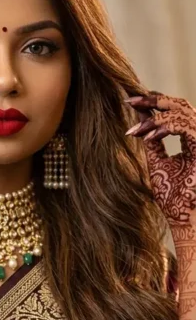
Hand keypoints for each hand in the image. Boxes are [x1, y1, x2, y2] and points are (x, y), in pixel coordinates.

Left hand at [125, 92, 195, 228]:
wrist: (184, 220)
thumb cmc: (173, 197)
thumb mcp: (159, 162)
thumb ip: (152, 140)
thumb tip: (140, 117)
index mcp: (193, 139)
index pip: (176, 111)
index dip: (155, 102)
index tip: (130, 101)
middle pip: (181, 104)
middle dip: (154, 100)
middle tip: (130, 100)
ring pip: (183, 112)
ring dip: (156, 117)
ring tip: (137, 129)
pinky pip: (186, 126)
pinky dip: (165, 127)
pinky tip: (149, 136)